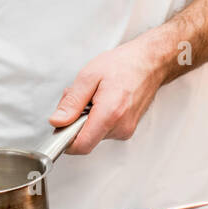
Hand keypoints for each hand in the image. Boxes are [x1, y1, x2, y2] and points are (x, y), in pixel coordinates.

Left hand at [48, 33, 164, 154]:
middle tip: (82, 97)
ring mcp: (126, 130)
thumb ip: (72, 102)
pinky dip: (98, 118)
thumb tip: (57, 122)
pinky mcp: (128, 129)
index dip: (65, 139)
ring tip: (96, 95)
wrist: (150, 62)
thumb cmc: (124, 64)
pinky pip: (104, 130)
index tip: (60, 126)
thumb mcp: (89, 76)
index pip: (82, 145)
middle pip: (86, 138)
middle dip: (76, 121)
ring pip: (94, 134)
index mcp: (110, 113)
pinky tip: (104, 100)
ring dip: (88, 118)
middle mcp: (120, 127)